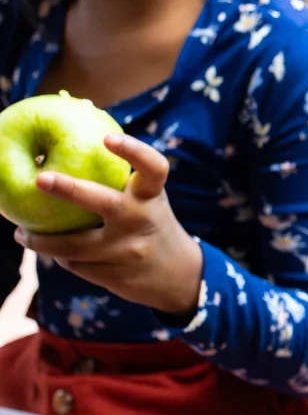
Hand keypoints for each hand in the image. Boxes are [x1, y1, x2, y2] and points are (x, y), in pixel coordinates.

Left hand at [14, 134, 202, 316]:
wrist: (177, 275)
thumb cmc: (150, 224)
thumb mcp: (147, 200)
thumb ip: (120, 181)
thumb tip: (69, 142)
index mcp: (152, 196)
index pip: (153, 168)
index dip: (133, 151)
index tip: (107, 137)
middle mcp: (142, 221)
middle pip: (105, 203)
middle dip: (70, 190)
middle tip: (41, 179)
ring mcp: (129, 251)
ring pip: (74, 246)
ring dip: (42, 241)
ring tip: (22, 234)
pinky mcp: (116, 277)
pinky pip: (76, 266)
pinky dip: (60, 257)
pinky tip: (50, 252)